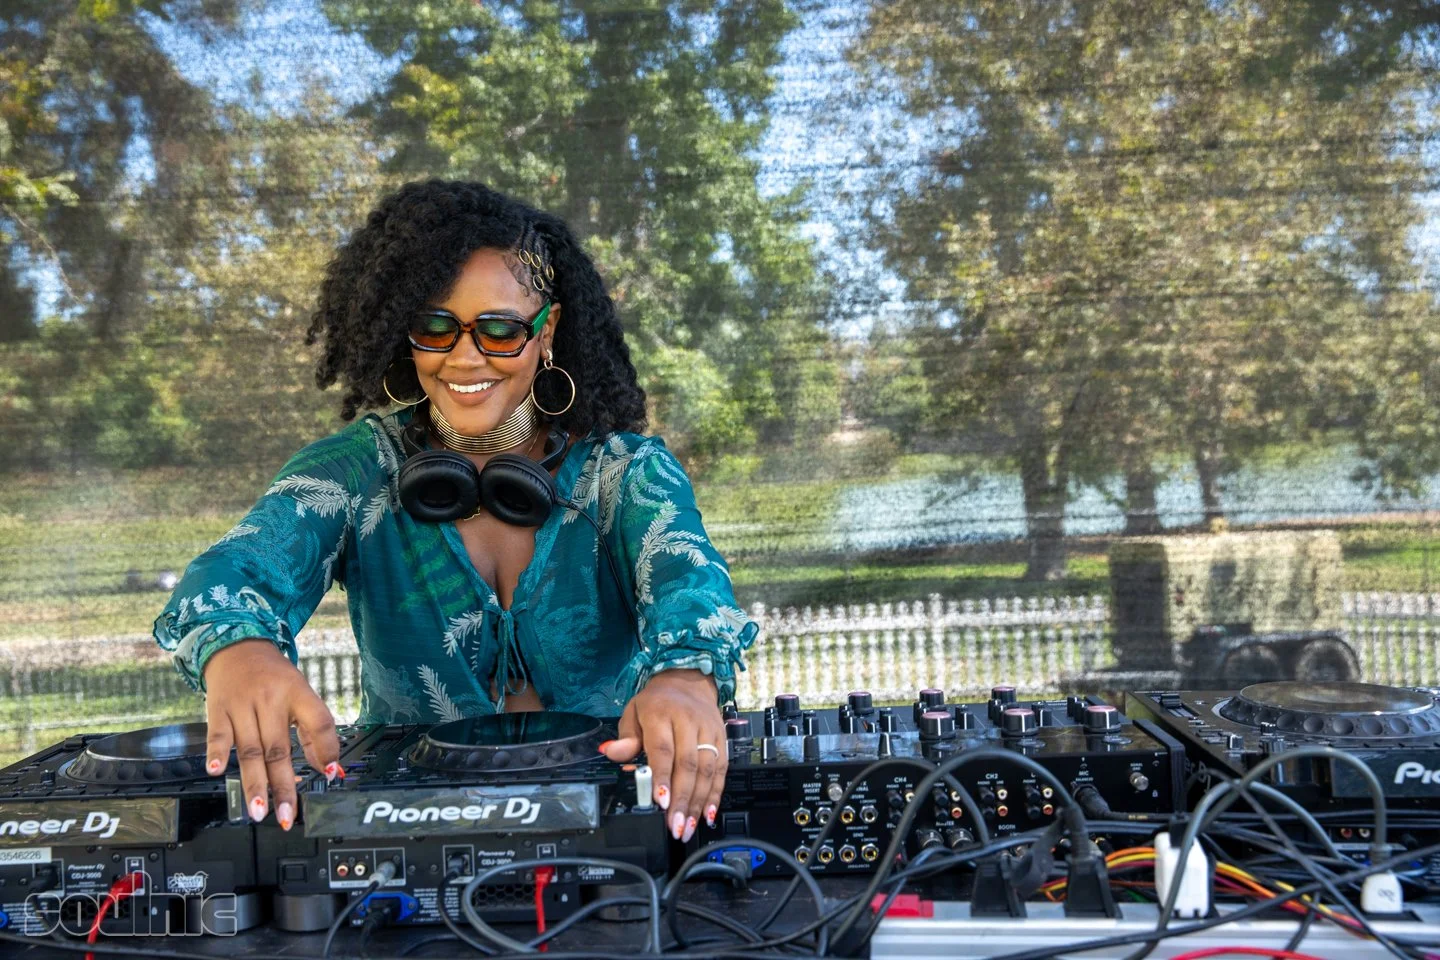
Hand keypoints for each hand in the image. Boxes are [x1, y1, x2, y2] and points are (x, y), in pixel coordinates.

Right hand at [202, 638, 341, 830]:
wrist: (236, 646)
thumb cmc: (273, 678)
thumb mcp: (301, 694)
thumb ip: (315, 730)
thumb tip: (328, 767)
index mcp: (298, 693)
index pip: (319, 720)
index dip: (326, 748)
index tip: (329, 774)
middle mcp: (271, 699)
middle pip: (278, 748)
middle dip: (283, 785)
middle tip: (286, 815)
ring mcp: (242, 705)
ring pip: (249, 749)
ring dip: (254, 783)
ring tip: (259, 810)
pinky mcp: (217, 709)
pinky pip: (217, 734)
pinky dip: (217, 753)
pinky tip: (217, 771)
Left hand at [601, 669, 724, 842]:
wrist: (688, 681)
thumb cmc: (657, 701)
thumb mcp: (633, 712)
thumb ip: (625, 737)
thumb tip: (611, 752)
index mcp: (661, 714)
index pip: (663, 750)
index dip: (663, 777)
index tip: (661, 802)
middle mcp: (688, 722)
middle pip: (687, 764)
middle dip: (682, 799)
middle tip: (676, 825)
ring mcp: (708, 731)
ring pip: (707, 770)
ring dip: (699, 802)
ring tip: (690, 825)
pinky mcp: (722, 739)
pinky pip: (721, 769)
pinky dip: (716, 793)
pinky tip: (708, 813)